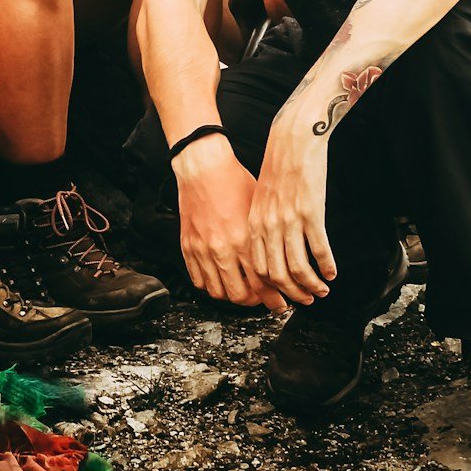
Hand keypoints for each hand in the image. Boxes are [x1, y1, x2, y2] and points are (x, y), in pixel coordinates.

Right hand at [174, 137, 271, 308]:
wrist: (203, 167)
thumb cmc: (234, 182)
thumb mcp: (258, 210)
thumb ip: (266, 240)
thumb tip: (280, 261)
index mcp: (244, 240)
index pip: (263, 284)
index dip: (274, 299)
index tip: (282, 303)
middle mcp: (222, 249)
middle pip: (240, 295)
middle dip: (256, 303)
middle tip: (264, 300)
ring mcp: (203, 250)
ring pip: (218, 292)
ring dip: (233, 297)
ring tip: (243, 291)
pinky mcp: (188, 247)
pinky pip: (198, 280)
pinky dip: (211, 286)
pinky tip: (221, 280)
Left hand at [249, 113, 336, 305]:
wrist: (292, 140)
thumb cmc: (279, 168)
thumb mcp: (261, 198)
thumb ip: (262, 224)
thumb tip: (271, 248)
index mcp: (254, 224)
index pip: (259, 269)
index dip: (273, 289)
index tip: (285, 297)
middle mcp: (268, 226)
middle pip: (278, 275)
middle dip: (294, 294)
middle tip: (308, 301)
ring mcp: (289, 221)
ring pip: (298, 268)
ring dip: (312, 285)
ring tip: (323, 290)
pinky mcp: (310, 213)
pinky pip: (318, 250)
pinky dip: (326, 266)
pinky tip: (333, 272)